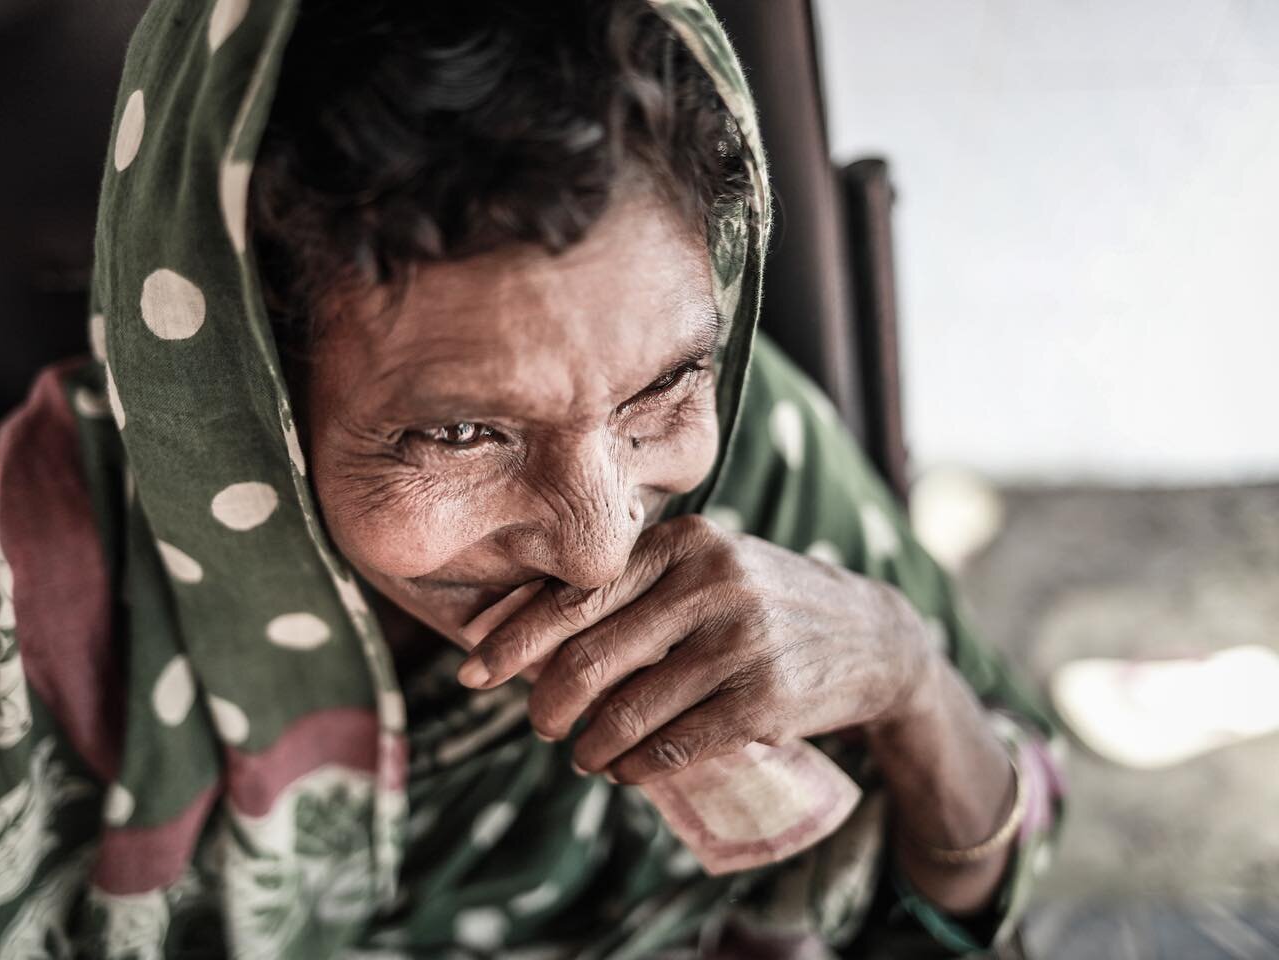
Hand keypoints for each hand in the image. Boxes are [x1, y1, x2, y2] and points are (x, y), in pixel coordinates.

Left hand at [457, 513, 937, 782]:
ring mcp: (741, 641)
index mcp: (682, 542)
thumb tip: (517, 626)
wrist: (872, 636)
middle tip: (539, 724)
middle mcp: (710, 581)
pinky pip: (674, 746)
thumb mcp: (704, 567)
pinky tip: (623, 772)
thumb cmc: (759, 601)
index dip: (515, 638)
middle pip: (590, 658)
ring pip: (627, 711)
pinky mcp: (766, 700)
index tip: (472, 668)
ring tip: (581, 756)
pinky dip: (635, 767)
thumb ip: (630, 585)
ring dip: (589, 746)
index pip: (576, 594)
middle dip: (547, 702)